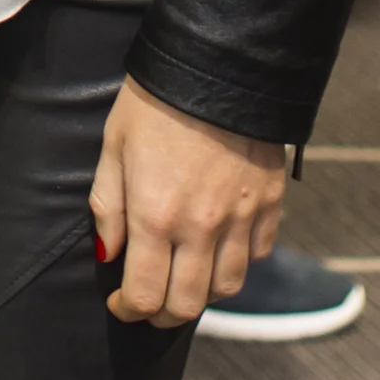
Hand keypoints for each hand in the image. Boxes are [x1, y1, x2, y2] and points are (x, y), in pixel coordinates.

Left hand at [90, 76, 286, 329]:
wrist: (219, 64)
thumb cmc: (155, 101)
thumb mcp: (115, 146)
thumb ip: (109, 207)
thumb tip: (108, 256)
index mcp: (156, 215)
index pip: (145, 296)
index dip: (129, 310)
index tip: (120, 303)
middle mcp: (202, 227)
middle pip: (188, 305)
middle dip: (162, 314)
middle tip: (149, 301)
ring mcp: (242, 217)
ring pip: (227, 288)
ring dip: (202, 293)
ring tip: (183, 276)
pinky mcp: (270, 203)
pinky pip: (258, 254)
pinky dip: (238, 261)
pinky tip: (219, 245)